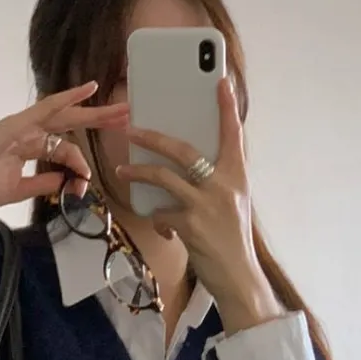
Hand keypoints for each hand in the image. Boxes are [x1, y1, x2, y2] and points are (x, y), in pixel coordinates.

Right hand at [0, 83, 128, 210]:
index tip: (84, 186)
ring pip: (65, 113)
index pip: (65, 152)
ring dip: (94, 109)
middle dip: (100, 121)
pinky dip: (67, 98)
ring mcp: (22, 125)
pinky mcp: (15, 123)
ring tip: (121, 107)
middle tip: (128, 118)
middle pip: (72, 124)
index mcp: (29, 149)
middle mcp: (29, 133)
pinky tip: (87, 89)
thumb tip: (65, 184)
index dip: (80, 168)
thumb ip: (41, 184)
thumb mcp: (17, 190)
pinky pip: (46, 108)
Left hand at [116, 79, 280, 329]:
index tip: (221, 81)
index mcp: (238, 176)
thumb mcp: (234, 204)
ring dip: (139, 171)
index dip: (227, 108)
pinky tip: (161, 225)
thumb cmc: (233, 240)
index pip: (233, 134)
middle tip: (131, 128)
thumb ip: (217, 182)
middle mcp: (224, 186)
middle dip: (153, 137)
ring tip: (122, 169)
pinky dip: (157, 217)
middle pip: (184, 150)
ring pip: (164, 176)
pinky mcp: (190, 225)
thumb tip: (191, 164)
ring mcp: (207, 205)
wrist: (238, 278)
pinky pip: (162, 212)